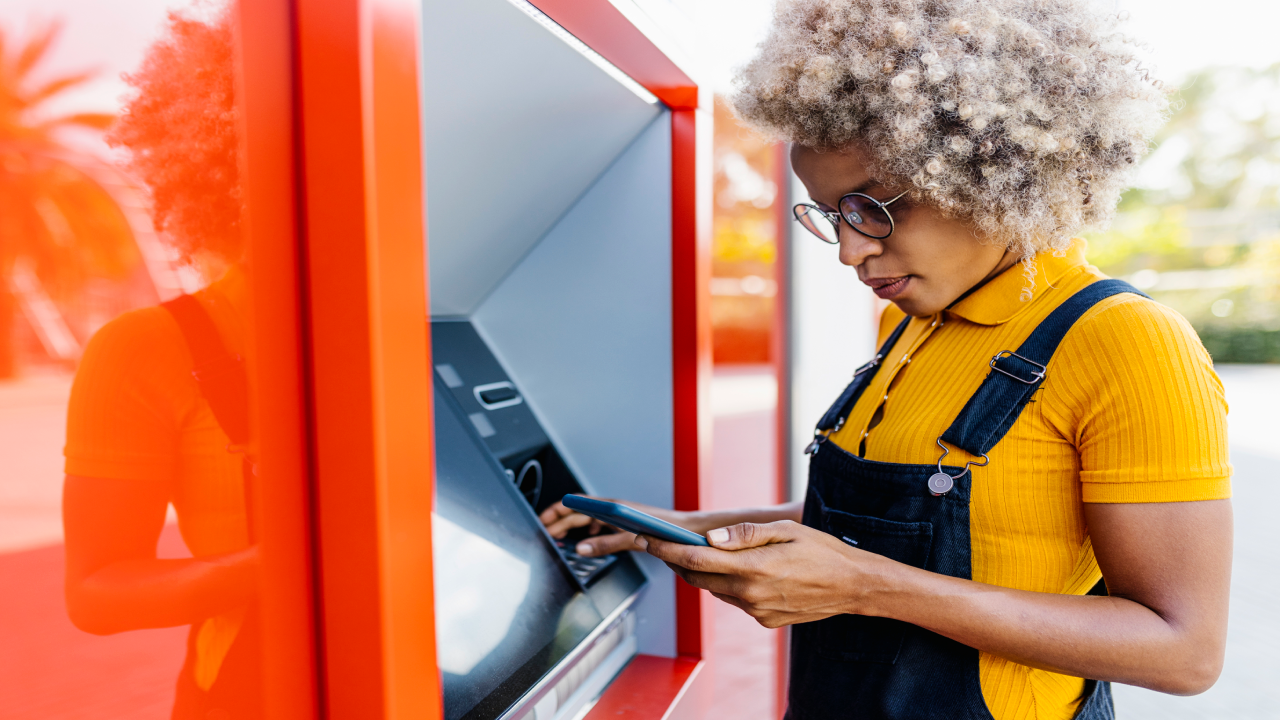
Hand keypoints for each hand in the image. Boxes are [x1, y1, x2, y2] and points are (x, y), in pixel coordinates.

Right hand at [539, 498, 694, 556]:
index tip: (542, 521)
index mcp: (612, 506)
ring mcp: (618, 516)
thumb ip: (605, 544)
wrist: (686, 532)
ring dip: (571, 527)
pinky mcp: (624, 524)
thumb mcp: (631, 539)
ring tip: (559, 539)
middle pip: (578, 512)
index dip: (556, 511)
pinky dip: (586, 533)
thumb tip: (580, 549)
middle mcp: (613, 508)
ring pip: (587, 519)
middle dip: (558, 523)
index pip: (575, 503)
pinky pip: (598, 525)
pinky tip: (586, 541)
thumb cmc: (665, 529)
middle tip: (544, 536)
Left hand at [637, 520, 894, 628]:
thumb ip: (744, 534)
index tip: (648, 538)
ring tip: (700, 553)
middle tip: (668, 542)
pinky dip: (729, 585)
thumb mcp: (785, 530)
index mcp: (752, 568)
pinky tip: (737, 570)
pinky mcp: (765, 620)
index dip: (667, 549)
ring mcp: (757, 611)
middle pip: (699, 578)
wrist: (854, 586)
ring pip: (716, 591)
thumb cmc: (822, 551)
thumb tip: (710, 539)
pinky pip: (736, 600)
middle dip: (680, 560)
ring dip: (704, 574)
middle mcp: (750, 594)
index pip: (695, 560)